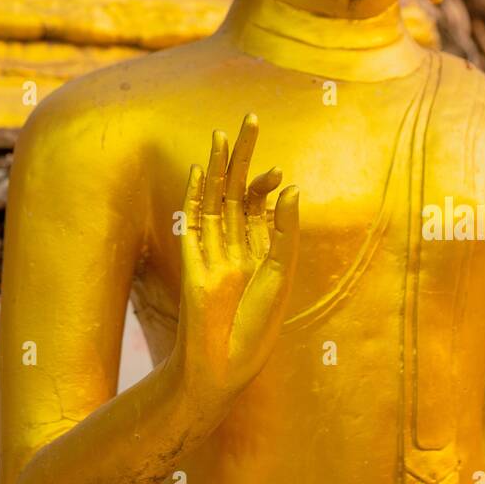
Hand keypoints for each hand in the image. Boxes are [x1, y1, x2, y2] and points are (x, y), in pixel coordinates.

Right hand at [171, 113, 299, 410]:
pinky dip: (195, 196)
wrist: (223, 365)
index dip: (267, 183)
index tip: (279, 171)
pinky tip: (197, 172)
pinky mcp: (193, 261)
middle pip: (236, 190)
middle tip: (249, 118)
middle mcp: (234, 244)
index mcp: (258, 250)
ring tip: (221, 133)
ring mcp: (211, 250)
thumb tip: (291, 187)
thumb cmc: (256, 329)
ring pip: (215, 199)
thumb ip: (284, 231)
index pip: (259, 204)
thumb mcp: (280, 274)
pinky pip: (193, 223)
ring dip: (217, 166)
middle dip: (242, 155)